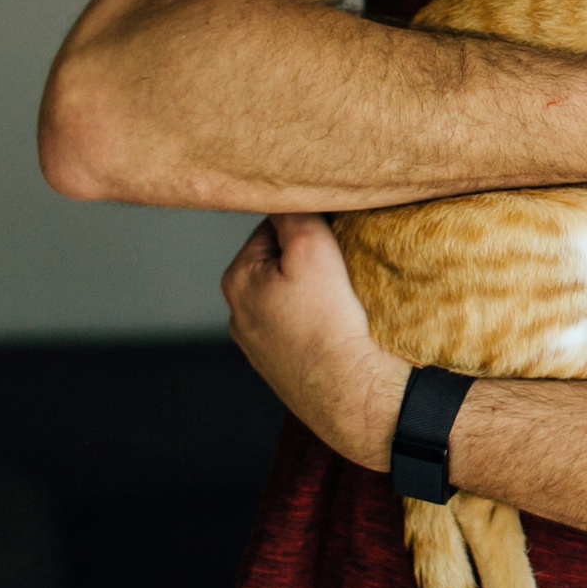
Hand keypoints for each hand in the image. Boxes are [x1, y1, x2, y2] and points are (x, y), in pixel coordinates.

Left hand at [220, 213, 409, 470]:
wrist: (350, 392)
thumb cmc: (329, 321)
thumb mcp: (313, 249)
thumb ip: (295, 214)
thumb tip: (286, 195)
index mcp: (236, 280)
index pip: (270, 228)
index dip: (306, 224)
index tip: (334, 233)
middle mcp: (237, 314)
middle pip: (278, 263)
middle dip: (306, 258)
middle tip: (342, 264)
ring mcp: (257, 346)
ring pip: (288, 297)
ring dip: (311, 291)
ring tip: (343, 297)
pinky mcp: (281, 368)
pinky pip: (299, 328)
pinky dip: (316, 321)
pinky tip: (338, 327)